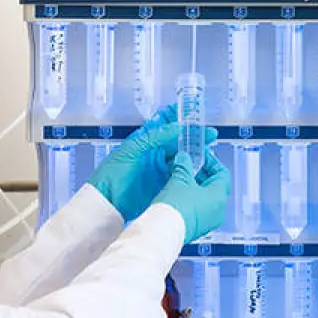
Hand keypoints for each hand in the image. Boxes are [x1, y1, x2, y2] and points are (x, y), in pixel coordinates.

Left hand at [87, 106, 216, 221]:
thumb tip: (176, 126)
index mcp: (144, 142)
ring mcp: (159, 170)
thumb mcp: (132, 150)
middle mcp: (154, 154)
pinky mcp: (163, 185)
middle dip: (193, 138)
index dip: (179, 119)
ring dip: (194, 154)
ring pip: (181, 159)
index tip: (193, 114)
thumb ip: (155, 137)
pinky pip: (180, 176)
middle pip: (177, 143)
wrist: (107, 202)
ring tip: (209, 150)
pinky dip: (190, 172)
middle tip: (210, 135)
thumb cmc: (112, 174)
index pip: (164, 126)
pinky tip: (201, 168)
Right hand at [153, 149, 230, 242]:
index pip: (222, 173)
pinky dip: (191, 201)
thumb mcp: (179, 179)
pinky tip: (177, 195)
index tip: (199, 156)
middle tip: (187, 166)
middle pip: (215, 186)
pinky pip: (199, 211)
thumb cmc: (175, 208)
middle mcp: (218, 211)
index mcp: (219, 196)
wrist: (163, 232)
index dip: (211, 162)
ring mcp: (208, 222)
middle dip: (200, 174)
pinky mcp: (197, 229)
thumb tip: (183, 158)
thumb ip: (183, 166)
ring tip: (179, 179)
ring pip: (206, 199)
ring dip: (194, 188)